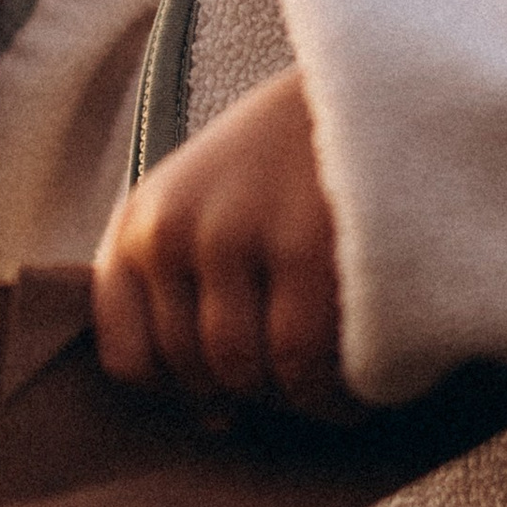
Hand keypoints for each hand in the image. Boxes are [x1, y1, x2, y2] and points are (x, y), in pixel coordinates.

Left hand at [92, 67, 354, 421]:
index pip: (130, 359)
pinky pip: (302, 367)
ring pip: (246, 376)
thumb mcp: (209, 200)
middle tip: (305, 379)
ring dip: (296, 399)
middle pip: (195, 374)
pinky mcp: (301, 249)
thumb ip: (187, 292)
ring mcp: (234, 236)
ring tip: (335, 386)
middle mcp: (172, 228)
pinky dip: (332, 396)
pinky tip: (359, 384)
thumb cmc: (294, 162)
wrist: (376, 85)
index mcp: (142, 221)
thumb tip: (209, 421)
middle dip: (254, 394)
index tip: (234, 385)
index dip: (184, 390)